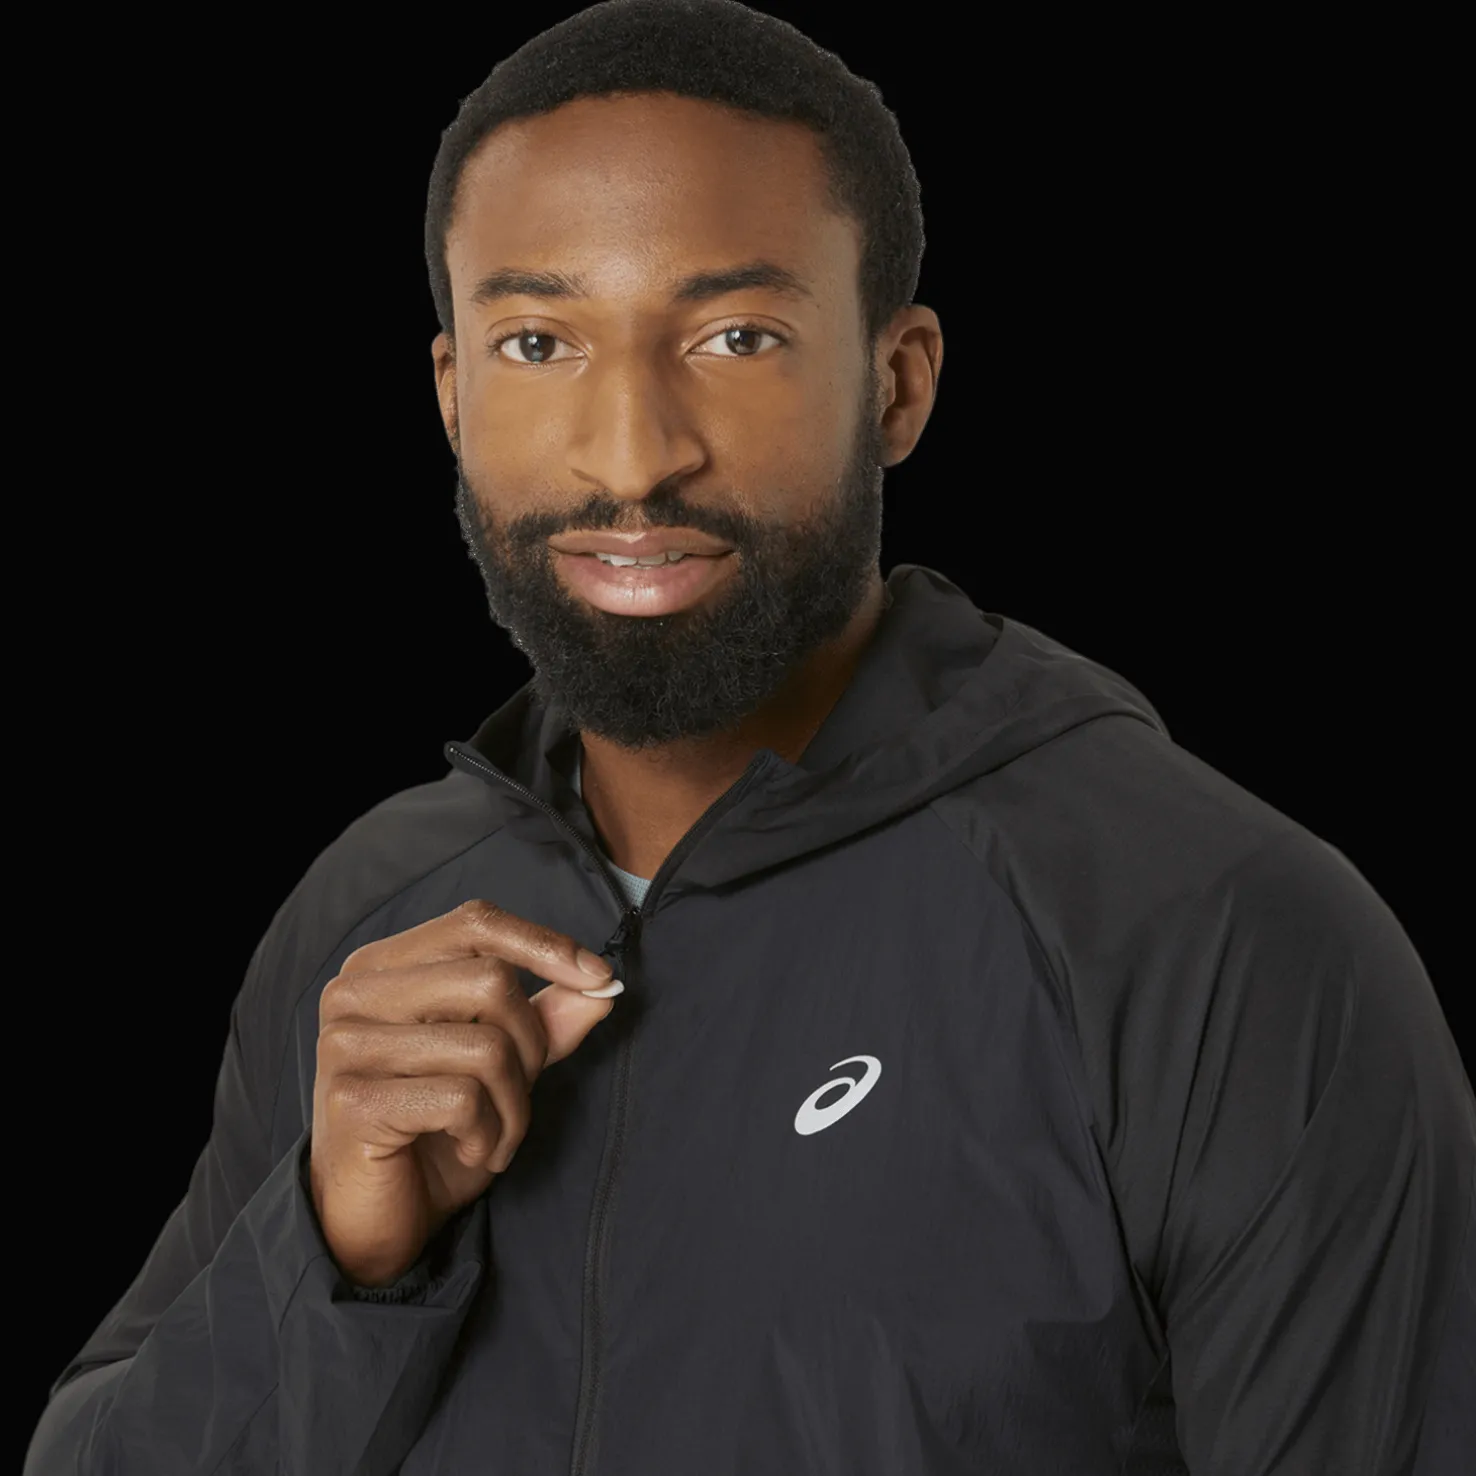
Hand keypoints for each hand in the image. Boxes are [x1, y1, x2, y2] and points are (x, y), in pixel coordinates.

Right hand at [309, 898, 620, 1287]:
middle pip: (491, 981)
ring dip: (514, 1105)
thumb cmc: (434, 1132)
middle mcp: (355, 993)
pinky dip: (488, 1133)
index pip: (476, 922)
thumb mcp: (500, 1068)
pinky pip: (462, 1099)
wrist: (372, 1222)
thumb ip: (545, 1020)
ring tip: (494, 1136)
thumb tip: (602, 985)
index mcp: (385, 966)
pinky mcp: (353, 1101)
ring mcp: (346, 1044)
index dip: (546, 945)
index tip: (598, 978)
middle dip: (531, 1048)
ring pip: (486, 1045)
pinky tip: (469, 1151)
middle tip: (517, 1097)